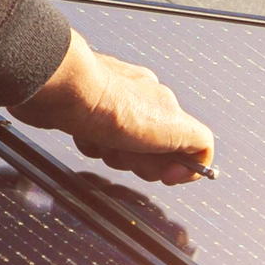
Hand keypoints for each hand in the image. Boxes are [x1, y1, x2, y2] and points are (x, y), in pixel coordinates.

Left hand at [6, 34, 216, 185]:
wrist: (62, 88)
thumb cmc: (110, 104)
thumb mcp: (170, 127)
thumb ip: (196, 140)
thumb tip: (202, 158)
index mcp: (165, 106)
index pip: (187, 144)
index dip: (178, 166)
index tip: (166, 176)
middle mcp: (142, 102)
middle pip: (152, 150)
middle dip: (140, 161)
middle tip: (126, 154)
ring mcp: (113, 104)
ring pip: (121, 147)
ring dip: (112, 153)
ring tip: (101, 142)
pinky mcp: (87, 109)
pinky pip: (94, 138)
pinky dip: (90, 143)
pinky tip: (84, 136)